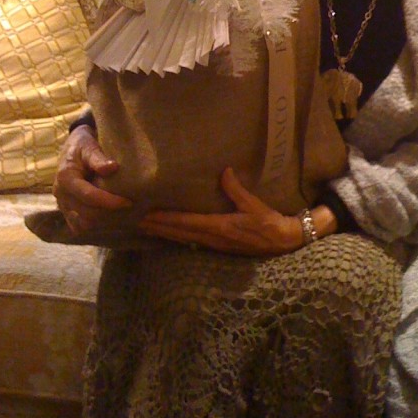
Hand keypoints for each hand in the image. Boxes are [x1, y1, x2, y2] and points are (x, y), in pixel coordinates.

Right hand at [53, 124, 131, 234]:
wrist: (72, 147)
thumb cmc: (83, 144)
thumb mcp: (89, 145)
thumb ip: (98, 158)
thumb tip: (112, 168)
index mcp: (65, 178)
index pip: (88, 196)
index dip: (108, 201)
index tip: (128, 202)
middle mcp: (61, 195)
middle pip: (85, 213)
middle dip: (108, 213)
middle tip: (130, 208)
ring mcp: (63, 205)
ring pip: (82, 224)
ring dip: (103, 222)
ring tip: (122, 215)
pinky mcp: (67, 211)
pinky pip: (79, 226)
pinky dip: (95, 225)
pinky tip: (111, 219)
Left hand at [137, 168, 304, 255]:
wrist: (281, 242)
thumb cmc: (268, 222)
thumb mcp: (254, 204)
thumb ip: (236, 189)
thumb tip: (224, 171)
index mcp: (219, 227)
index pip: (186, 222)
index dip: (165, 219)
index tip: (148, 215)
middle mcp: (212, 238)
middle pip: (178, 233)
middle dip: (157, 227)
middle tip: (136, 221)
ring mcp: (213, 245)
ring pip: (182, 239)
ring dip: (164, 233)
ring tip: (146, 227)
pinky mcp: (217, 246)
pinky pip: (190, 241)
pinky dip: (176, 236)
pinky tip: (169, 233)